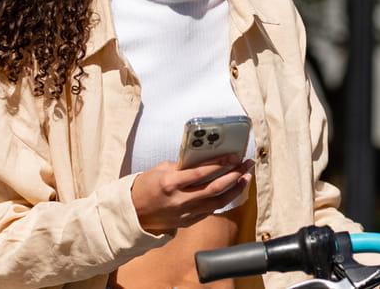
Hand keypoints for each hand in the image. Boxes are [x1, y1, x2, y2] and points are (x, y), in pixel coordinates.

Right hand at [130, 158, 253, 234]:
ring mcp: (185, 213)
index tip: (234, 157)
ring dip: (234, 190)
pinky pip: (210, 210)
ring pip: (217, 202)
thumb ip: (181, 166)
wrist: (133, 213)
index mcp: (170, 183)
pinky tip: (232, 191)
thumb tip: (202, 160)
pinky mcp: (188, 222)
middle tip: (246, 166)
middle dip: (234, 176)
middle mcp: (180, 200)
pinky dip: (223, 200)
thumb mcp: (159, 170)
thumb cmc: (144, 187)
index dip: (220, 165)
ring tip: (246, 178)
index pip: (201, 173)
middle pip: (214, 188)